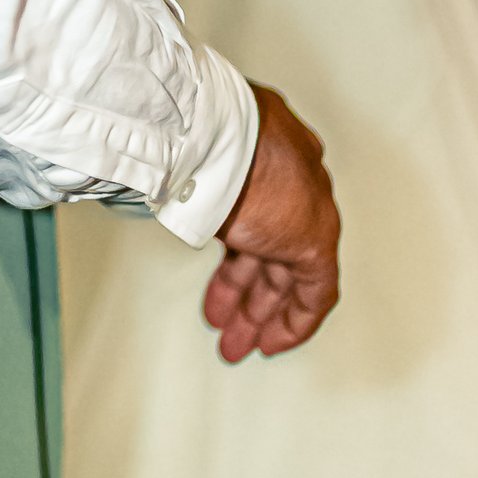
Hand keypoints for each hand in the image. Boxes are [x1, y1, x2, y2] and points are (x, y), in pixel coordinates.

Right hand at [202, 83, 339, 361]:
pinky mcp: (315, 241)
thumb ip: (189, 173)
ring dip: (258, 314)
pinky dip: (294, 322)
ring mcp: (307, 209)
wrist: (220, 141)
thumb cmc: (197, 134)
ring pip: (287, 275)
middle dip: (245, 293)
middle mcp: (295, 178)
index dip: (240, 251)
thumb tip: (161, 186)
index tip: (226, 275)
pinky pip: (314, 293)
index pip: (261, 211)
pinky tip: (272, 341)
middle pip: (271, 249)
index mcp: (271, 148)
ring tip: (236, 344)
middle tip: (228, 322)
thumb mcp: (192, 152)